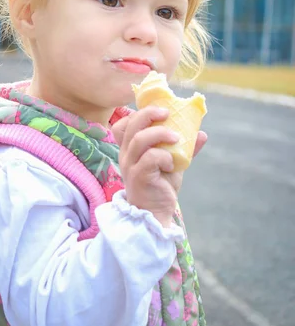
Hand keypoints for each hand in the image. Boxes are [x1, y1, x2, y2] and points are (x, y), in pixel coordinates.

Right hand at [112, 107, 207, 227]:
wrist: (156, 213)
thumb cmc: (160, 186)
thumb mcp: (173, 163)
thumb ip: (184, 148)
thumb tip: (201, 134)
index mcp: (130, 148)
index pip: (123, 124)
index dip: (137, 113)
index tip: (158, 112)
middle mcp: (126, 154)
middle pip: (131, 125)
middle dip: (149, 114)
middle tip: (167, 113)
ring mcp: (130, 165)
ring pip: (139, 139)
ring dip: (160, 133)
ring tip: (176, 138)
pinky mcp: (139, 177)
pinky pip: (150, 158)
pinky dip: (164, 156)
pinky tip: (172, 164)